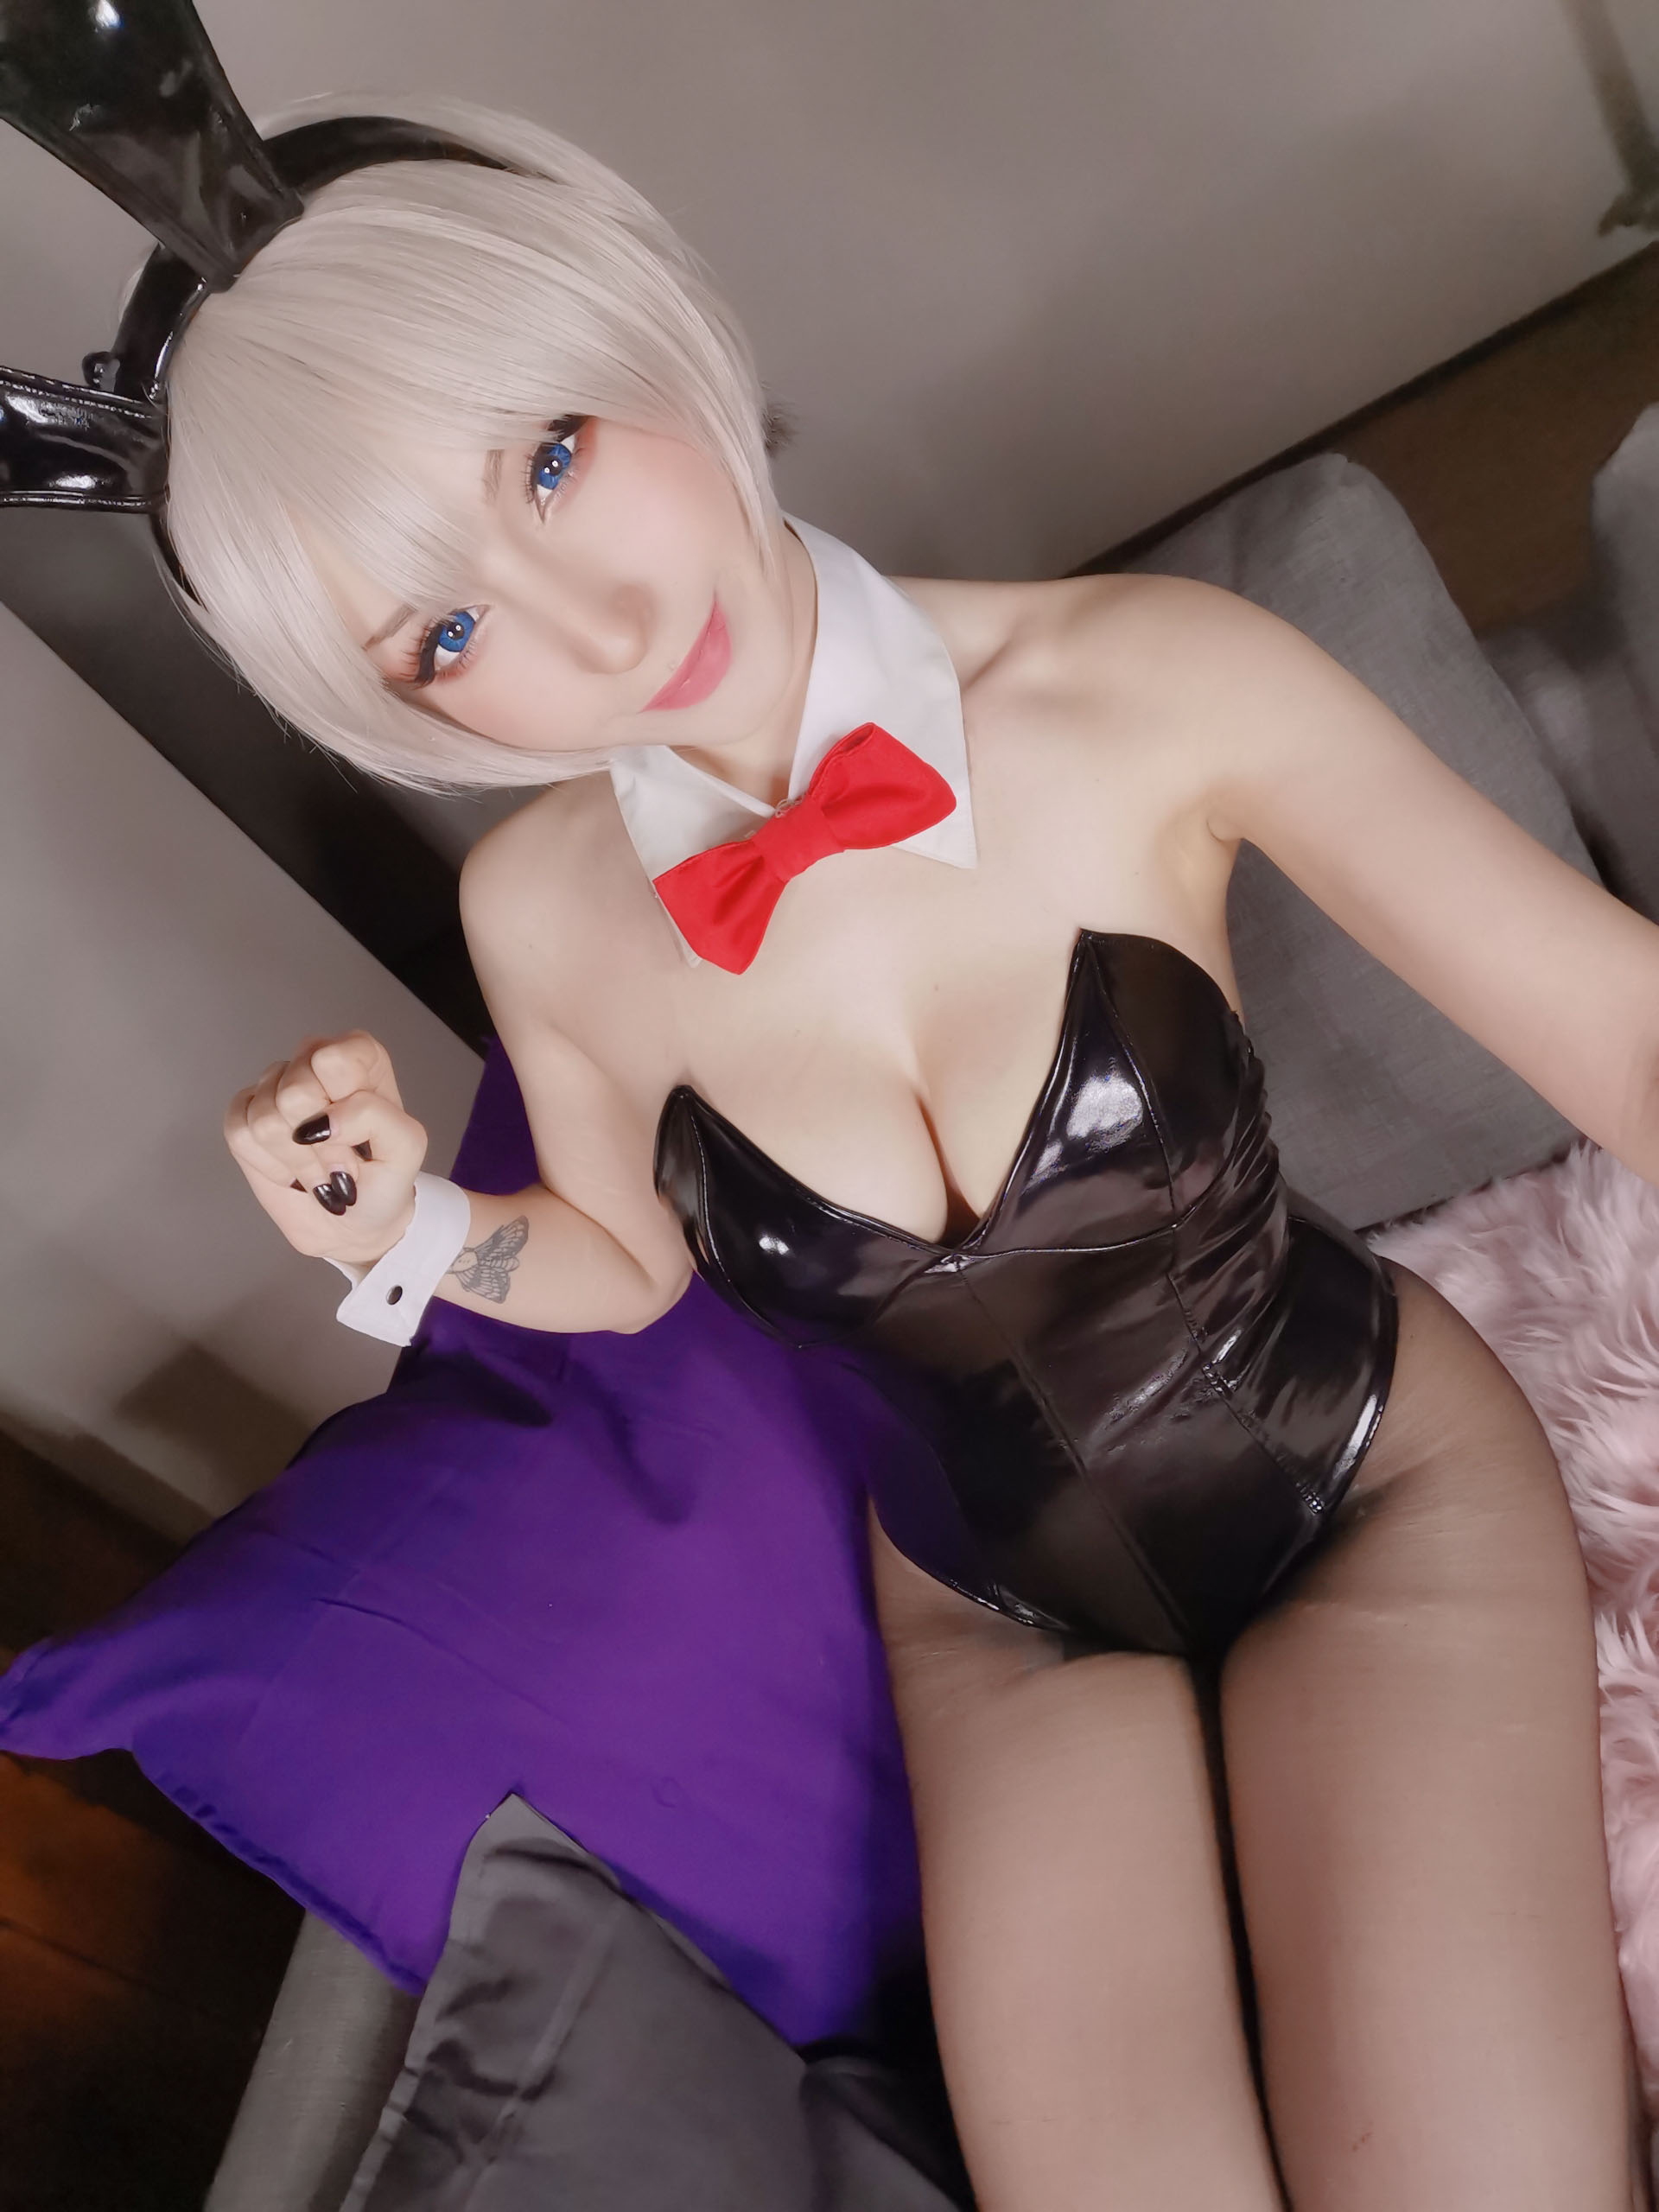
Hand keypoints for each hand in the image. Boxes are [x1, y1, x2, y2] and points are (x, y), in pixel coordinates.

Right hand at [224, 1032, 428, 1267]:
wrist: (353, 1224)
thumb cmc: (383, 1180)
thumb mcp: (406, 1147)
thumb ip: (374, 1117)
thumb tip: (320, 1119)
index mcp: (359, 1056)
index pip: (332, 1059)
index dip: (342, 1103)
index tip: (360, 1134)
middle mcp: (313, 1061)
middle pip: (294, 1091)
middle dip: (319, 1145)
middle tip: (340, 1163)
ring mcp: (275, 1085)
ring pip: (264, 1118)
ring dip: (296, 1160)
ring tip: (318, 1170)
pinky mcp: (244, 1113)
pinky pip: (239, 1133)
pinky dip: (269, 1165)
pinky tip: (290, 1171)